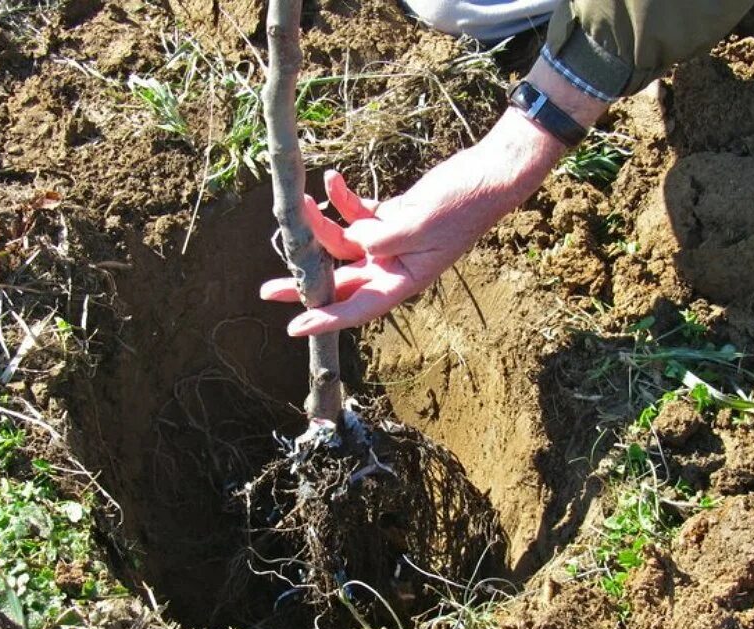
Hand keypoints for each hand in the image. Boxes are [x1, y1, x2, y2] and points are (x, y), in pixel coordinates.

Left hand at [260, 55, 609, 337]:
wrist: (487, 175)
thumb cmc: (461, 205)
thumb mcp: (420, 223)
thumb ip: (381, 237)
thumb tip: (352, 241)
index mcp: (404, 280)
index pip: (358, 308)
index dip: (325, 319)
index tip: (294, 327)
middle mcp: (393, 267)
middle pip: (341, 282)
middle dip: (305, 282)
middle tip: (266, 289)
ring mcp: (391, 243)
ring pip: (343, 244)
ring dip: (319, 226)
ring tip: (298, 204)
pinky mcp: (392, 219)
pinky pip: (357, 215)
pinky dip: (343, 199)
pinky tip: (330, 179)